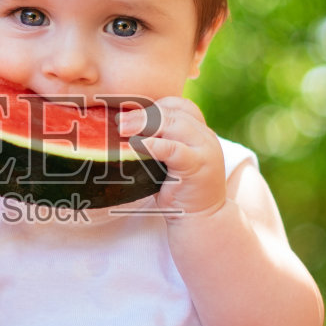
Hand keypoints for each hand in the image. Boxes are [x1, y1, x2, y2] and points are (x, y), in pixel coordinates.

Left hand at [117, 97, 226, 217]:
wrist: (202, 220)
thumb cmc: (179, 190)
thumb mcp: (170, 161)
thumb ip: (159, 142)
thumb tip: (123, 128)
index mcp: (201, 132)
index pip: (180, 105)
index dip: (155, 106)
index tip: (131, 115)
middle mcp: (206, 137)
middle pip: (174, 112)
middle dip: (143, 114)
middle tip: (119, 122)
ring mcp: (204, 151)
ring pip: (174, 124)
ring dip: (145, 124)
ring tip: (122, 130)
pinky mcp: (197, 167)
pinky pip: (174, 149)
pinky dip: (154, 145)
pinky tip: (136, 145)